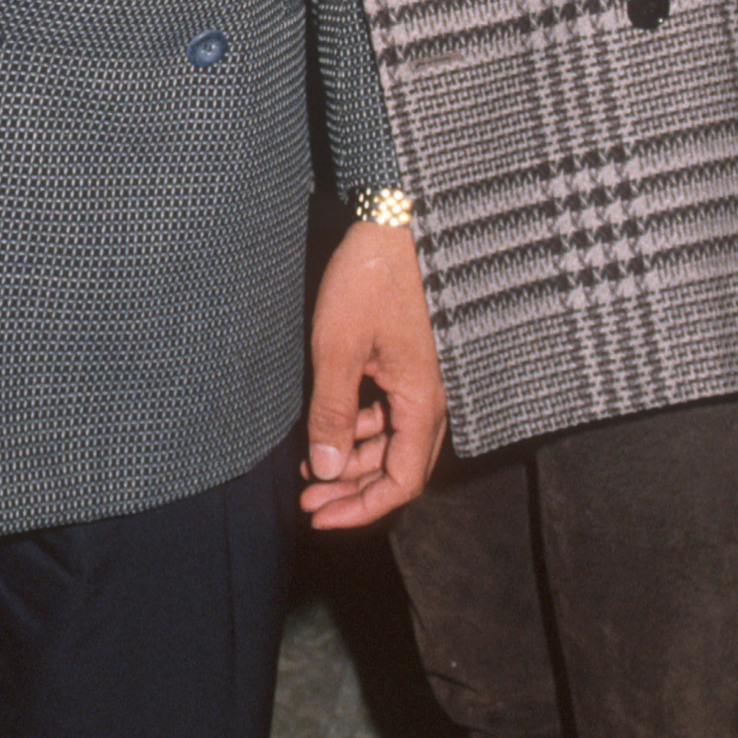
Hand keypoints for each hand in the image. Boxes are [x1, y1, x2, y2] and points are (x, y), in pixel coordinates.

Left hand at [302, 217, 445, 528]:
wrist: (395, 220)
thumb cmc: (371, 278)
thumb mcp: (339, 347)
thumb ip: (332, 412)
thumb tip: (325, 470)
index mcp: (422, 400)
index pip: (403, 482)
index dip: (362, 509)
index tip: (319, 517)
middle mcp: (431, 397)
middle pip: (399, 467)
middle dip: (352, 490)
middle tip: (307, 499)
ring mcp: (422, 379)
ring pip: (392, 440)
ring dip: (352, 459)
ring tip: (307, 465)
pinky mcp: (410, 360)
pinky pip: (390, 410)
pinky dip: (359, 426)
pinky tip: (328, 425)